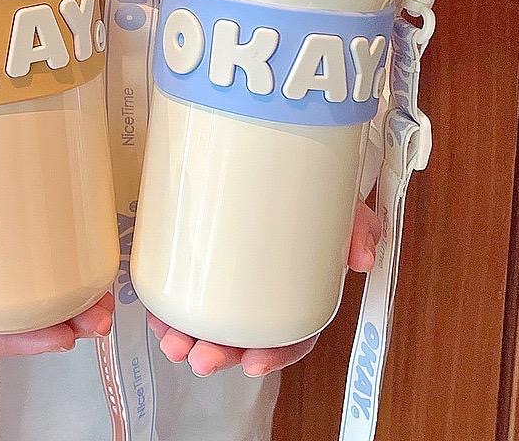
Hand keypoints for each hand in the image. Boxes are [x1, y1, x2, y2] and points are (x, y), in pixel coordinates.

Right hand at [0, 211, 112, 369]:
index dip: (34, 339)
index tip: (67, 332)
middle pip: (26, 312)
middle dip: (68, 317)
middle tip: (100, 312)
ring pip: (35, 282)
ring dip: (72, 289)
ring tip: (103, 288)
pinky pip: (32, 244)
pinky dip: (60, 251)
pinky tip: (81, 247)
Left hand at [148, 200, 381, 377]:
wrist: (286, 153)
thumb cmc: (313, 190)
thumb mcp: (342, 204)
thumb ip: (358, 227)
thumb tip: (361, 258)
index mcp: (298, 289)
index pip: (292, 335)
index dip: (275, 354)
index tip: (254, 364)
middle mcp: (263, 291)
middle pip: (244, 338)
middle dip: (220, 355)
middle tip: (198, 357)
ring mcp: (230, 277)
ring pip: (209, 323)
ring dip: (188, 340)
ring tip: (171, 342)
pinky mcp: (201, 258)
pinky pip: (183, 293)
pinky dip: (169, 309)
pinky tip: (158, 314)